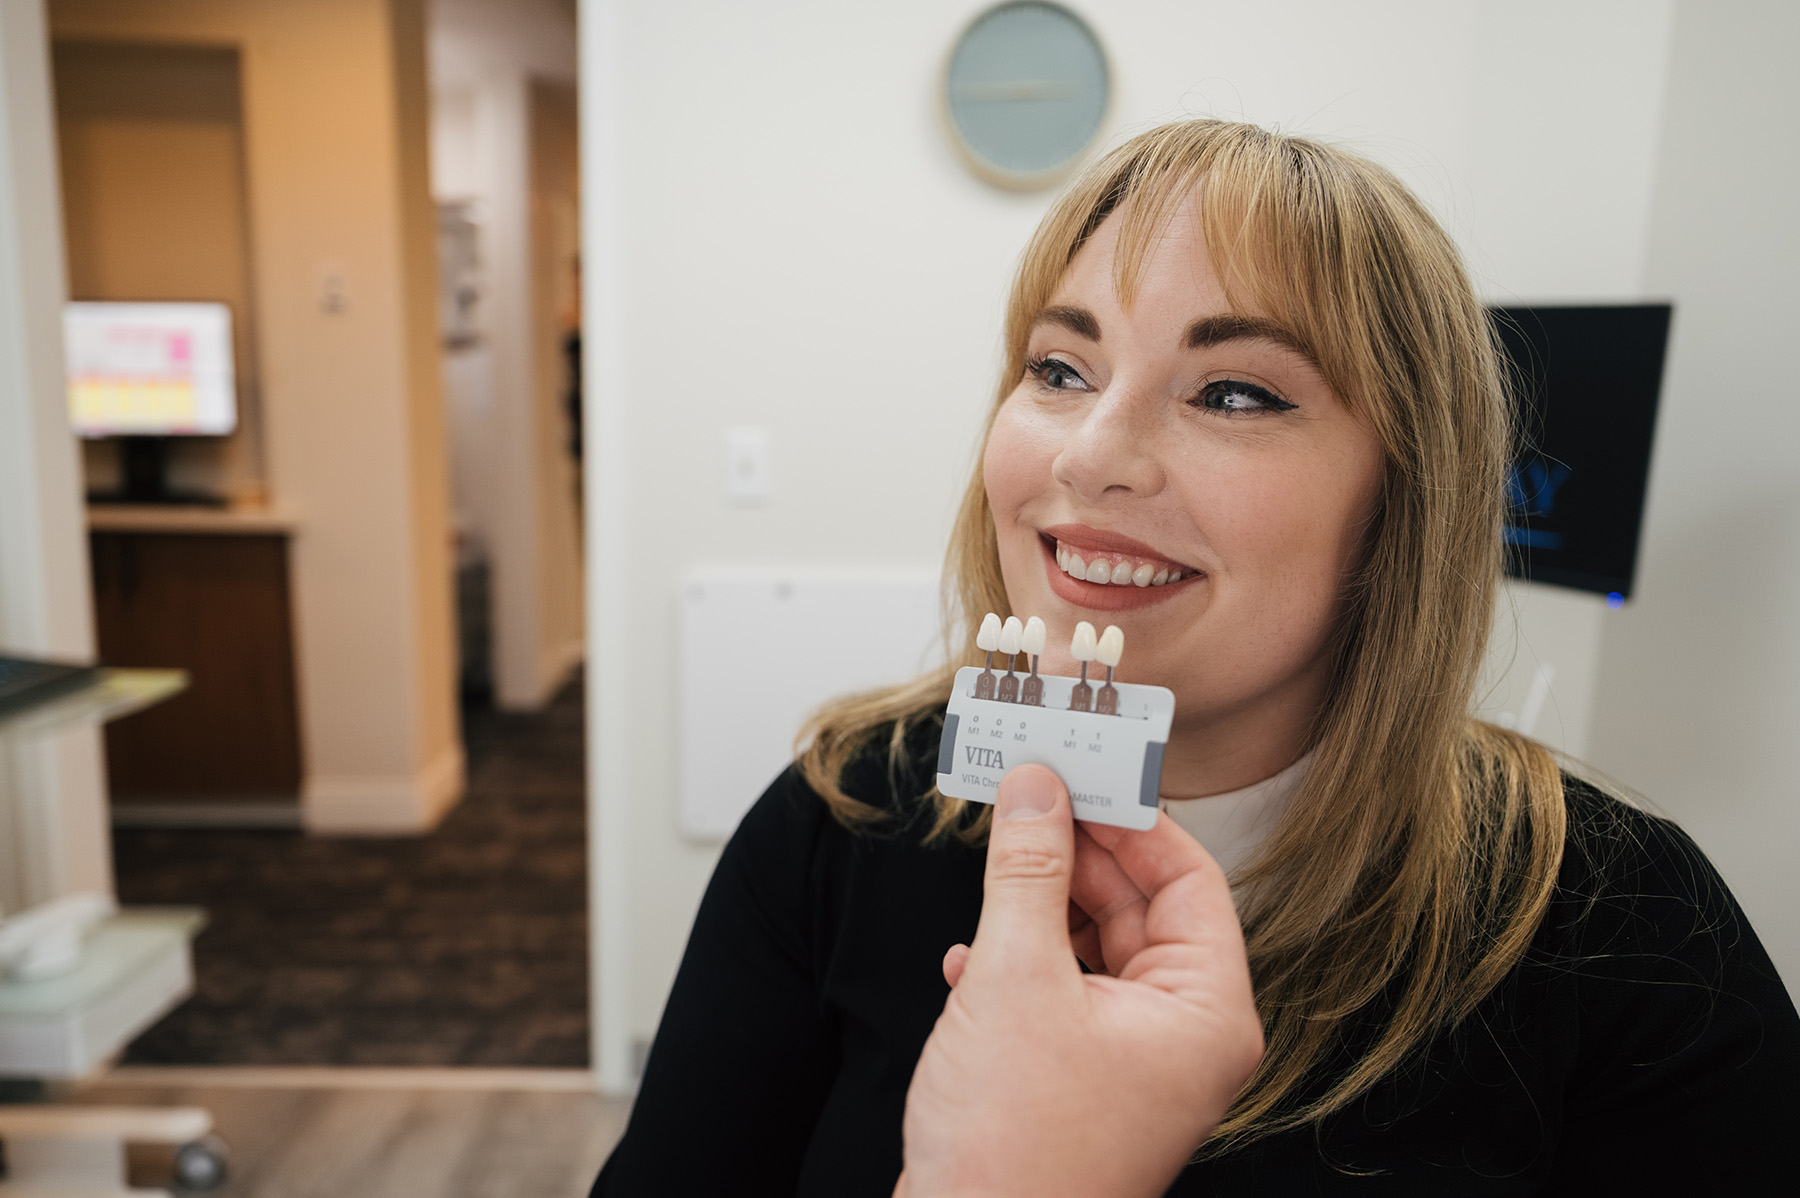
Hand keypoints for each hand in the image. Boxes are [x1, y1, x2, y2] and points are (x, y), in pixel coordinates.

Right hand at [894, 765, 1262, 1197]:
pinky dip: (1019, 966)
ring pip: (1095, 949)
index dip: (1133, 819)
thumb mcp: (1014, 978)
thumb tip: (1035, 788)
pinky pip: (1065, 994)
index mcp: (1205, 1013)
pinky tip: (969, 961)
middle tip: (1026, 799)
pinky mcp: (1083, 1083)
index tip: (1080, 771)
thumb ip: (1026, 870)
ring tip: (991, 867)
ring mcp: (1134, 1065)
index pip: (1189, 879)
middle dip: (1076, 856)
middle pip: (1141, 908)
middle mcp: (1183, 1038)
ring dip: (1038, 909)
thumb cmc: (1012, 1149)